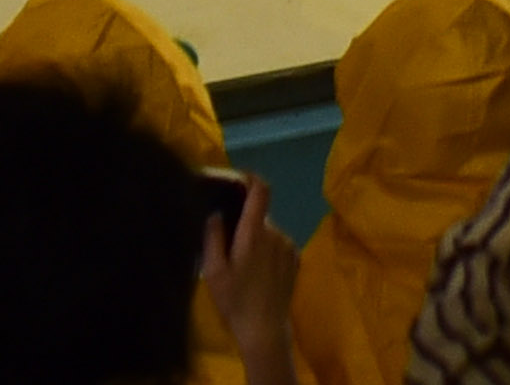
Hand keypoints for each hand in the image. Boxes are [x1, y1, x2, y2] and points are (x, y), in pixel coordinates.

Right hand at [204, 171, 304, 384]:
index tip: (238, 179)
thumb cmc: (235, 302)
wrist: (265, 331)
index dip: (250, 179)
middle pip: (259, 216)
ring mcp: (289, 246)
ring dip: (255, 240)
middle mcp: (276, 233)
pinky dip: (267, 250)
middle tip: (227, 246)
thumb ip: (213, 237)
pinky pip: (278, 244)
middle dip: (244, 224)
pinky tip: (257, 274)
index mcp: (254, 233)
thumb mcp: (213, 272)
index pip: (260, 190)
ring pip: (268, 232)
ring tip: (241, 266)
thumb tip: (216, 214)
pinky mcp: (296, 260)